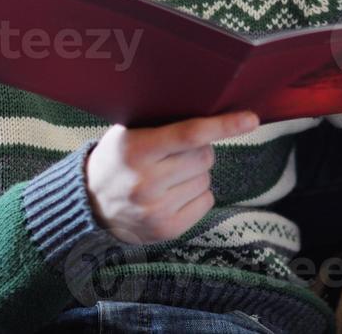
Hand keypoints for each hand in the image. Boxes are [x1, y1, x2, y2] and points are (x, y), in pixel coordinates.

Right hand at [85, 110, 257, 244]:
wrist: (89, 203)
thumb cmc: (117, 159)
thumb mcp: (128, 133)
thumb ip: (163, 123)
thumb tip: (212, 110)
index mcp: (136, 150)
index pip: (189, 134)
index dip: (223, 125)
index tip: (251, 119)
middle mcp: (146, 182)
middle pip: (204, 157)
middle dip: (199, 151)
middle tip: (176, 153)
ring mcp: (157, 210)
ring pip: (206, 179)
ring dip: (196, 173)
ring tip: (169, 175)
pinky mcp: (167, 230)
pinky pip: (206, 201)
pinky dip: (197, 194)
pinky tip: (173, 193)